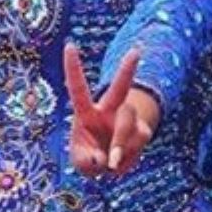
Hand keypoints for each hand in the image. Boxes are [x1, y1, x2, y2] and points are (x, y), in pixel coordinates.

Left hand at [63, 44, 159, 176]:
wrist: (110, 165)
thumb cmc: (89, 156)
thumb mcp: (81, 163)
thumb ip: (86, 162)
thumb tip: (105, 159)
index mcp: (87, 112)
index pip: (78, 88)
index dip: (73, 68)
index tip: (69, 45)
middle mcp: (109, 110)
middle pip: (120, 88)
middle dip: (127, 70)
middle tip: (136, 51)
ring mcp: (127, 119)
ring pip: (127, 122)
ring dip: (120, 143)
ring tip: (112, 162)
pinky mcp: (142, 131)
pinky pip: (137, 142)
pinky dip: (128, 157)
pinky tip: (120, 162)